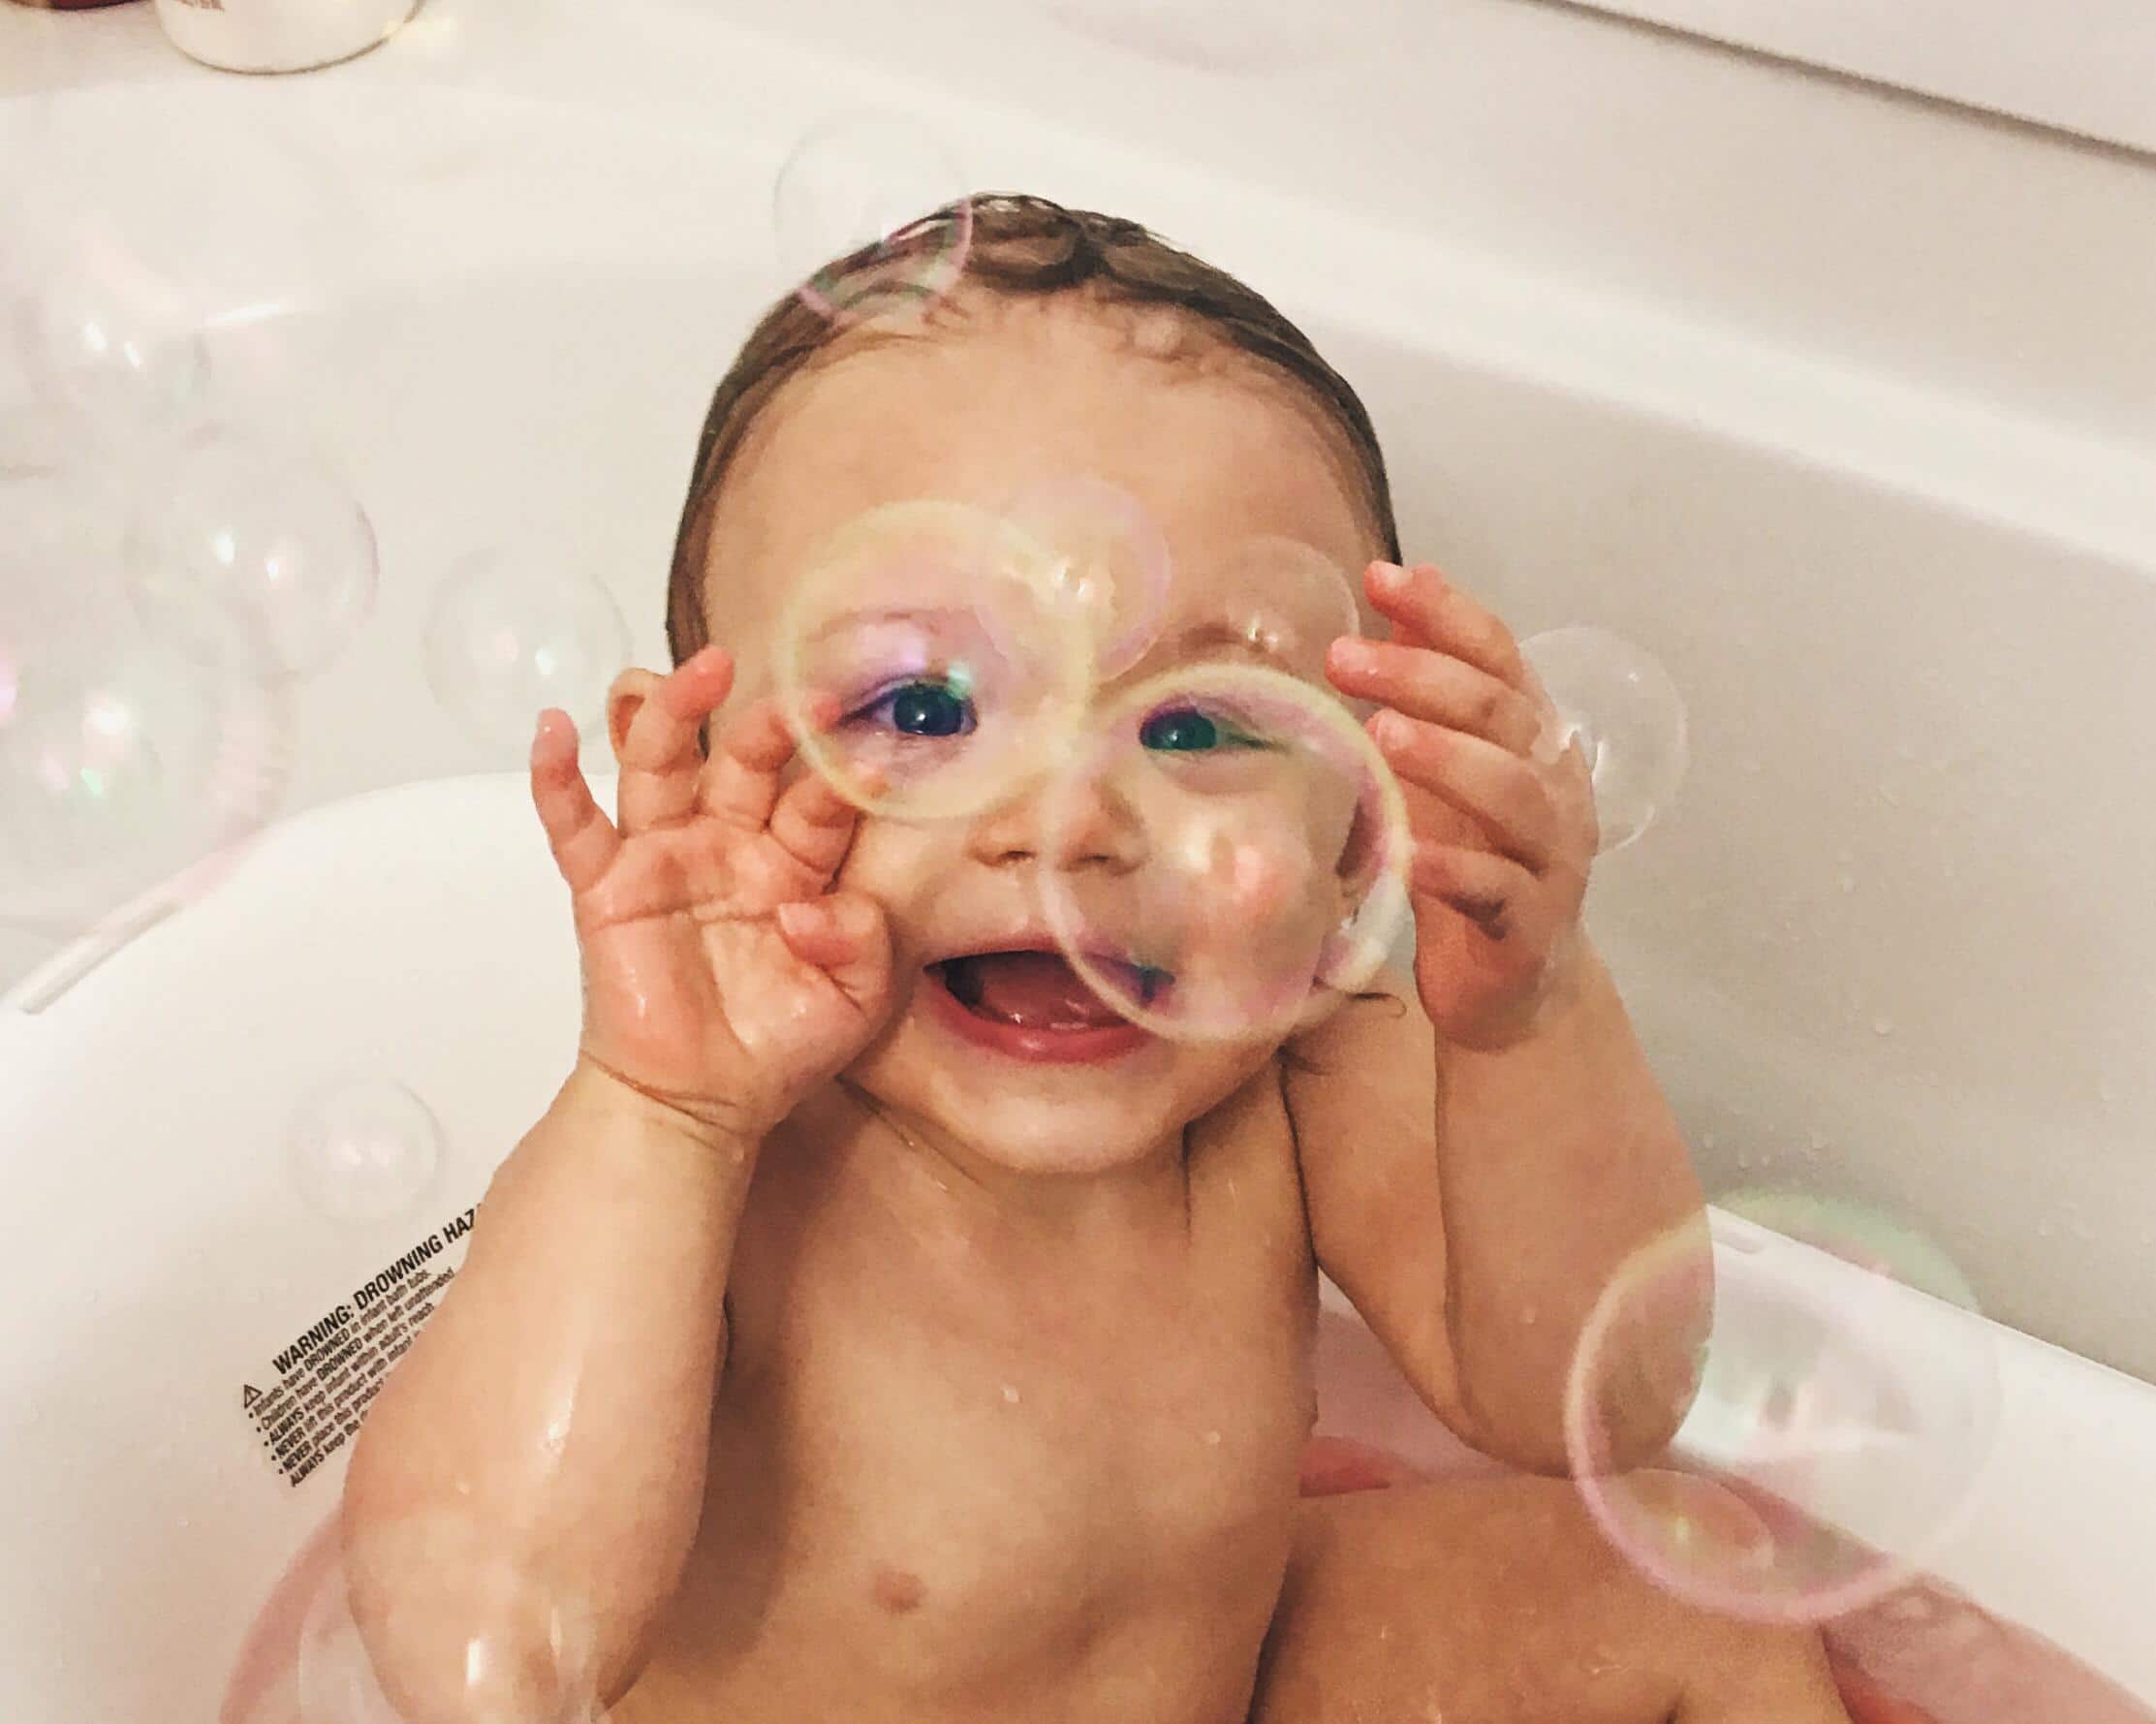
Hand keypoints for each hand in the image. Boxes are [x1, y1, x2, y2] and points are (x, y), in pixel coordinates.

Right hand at [528, 645, 894, 1143]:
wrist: (700, 1104)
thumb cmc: (779, 1045)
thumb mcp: (856, 999)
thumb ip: (863, 940)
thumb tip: (807, 909)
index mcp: (794, 859)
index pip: (817, 800)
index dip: (842, 781)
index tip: (872, 765)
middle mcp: (729, 842)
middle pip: (742, 761)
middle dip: (768, 726)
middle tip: (802, 701)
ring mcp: (664, 857)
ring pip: (661, 766)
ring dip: (674, 713)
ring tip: (703, 671)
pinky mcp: (607, 887)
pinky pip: (574, 825)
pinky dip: (555, 778)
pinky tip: (552, 729)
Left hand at [1325, 561, 1597, 1049]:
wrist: (1514, 985)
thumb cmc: (1472, 861)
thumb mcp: (1446, 770)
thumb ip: (1431, 690)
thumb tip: (1398, 596)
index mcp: (1534, 738)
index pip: (1498, 656)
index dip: (1445, 613)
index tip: (1381, 577)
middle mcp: (1554, 785)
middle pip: (1498, 714)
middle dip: (1421, 677)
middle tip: (1343, 658)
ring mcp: (1550, 856)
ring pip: (1511, 793)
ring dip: (1446, 758)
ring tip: (1381, 733)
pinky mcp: (1529, 924)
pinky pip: (1494, 888)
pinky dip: (1450, 869)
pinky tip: (1404, 855)